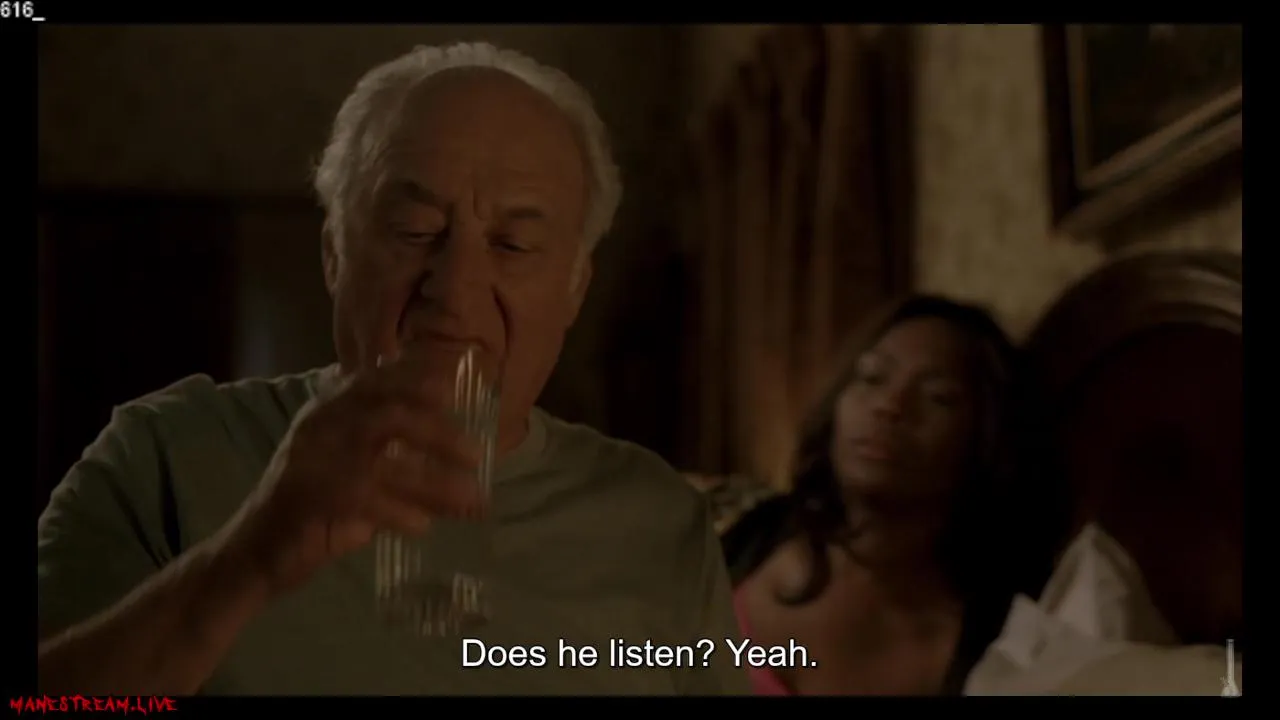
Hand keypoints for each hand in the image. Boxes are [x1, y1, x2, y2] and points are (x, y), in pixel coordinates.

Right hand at [221, 346, 484, 595]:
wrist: (253, 555)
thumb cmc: (312, 510)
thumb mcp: (352, 470)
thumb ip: (394, 455)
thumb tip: (459, 455)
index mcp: (326, 412)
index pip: (376, 382)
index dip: (419, 380)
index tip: (456, 386)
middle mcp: (319, 428)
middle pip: (389, 414)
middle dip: (438, 430)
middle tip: (476, 453)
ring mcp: (313, 462)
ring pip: (384, 460)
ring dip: (434, 479)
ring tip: (470, 497)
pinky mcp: (311, 501)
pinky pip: (366, 500)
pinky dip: (400, 513)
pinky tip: (423, 526)